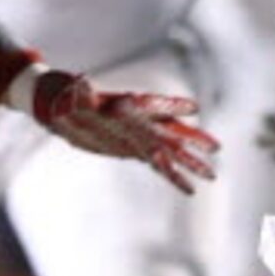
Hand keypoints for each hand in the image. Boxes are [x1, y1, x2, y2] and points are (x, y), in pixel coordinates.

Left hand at [23, 68, 217, 193]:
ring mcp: (138, 136)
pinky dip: (172, 175)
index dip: (172, 106)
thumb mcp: (70, 92)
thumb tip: (80, 86)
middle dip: (193, 139)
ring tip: (211, 175)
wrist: (58, 105)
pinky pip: (157, 164)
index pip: (153, 104)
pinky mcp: (134, 150)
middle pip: (170, 130)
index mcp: (126, 104)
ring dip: (188, 162)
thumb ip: (79, 93)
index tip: (193, 107)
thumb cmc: (66, 93)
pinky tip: (189, 189)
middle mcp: (137, 121)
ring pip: (169, 150)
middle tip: (216, 147)